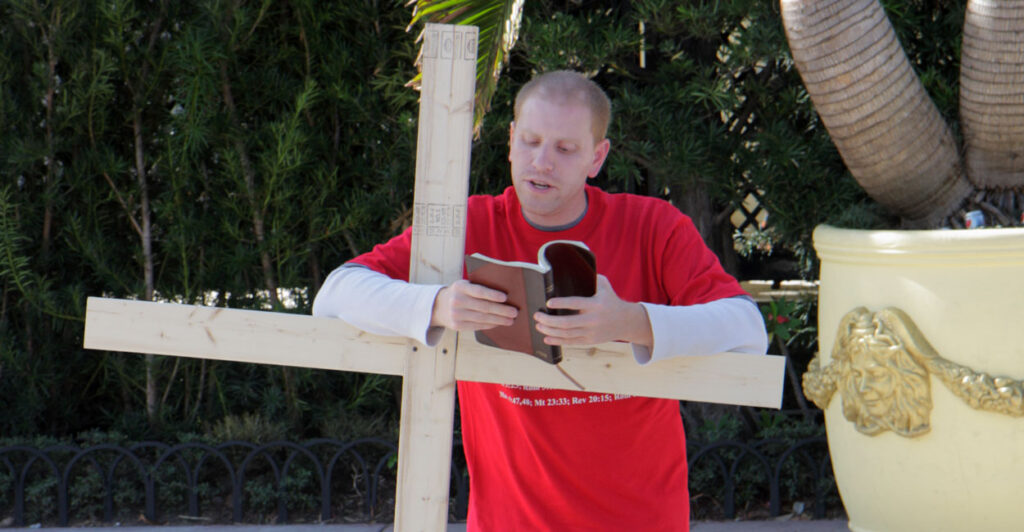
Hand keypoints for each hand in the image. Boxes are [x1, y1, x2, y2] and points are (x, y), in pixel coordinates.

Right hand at [430, 279, 517, 330]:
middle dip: (501, 310)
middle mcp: (456, 300)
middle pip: (483, 307)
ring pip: (482, 318)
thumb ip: (478, 288)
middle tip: (514, 312)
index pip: (479, 291)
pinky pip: (477, 326)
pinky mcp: (457, 326)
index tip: (505, 298)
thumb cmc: (460, 293)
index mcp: (460, 287)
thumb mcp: (464, 285)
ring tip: (510, 320)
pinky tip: (498, 324)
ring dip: (498, 320)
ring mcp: (455, 315)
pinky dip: (490, 325)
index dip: (492, 295)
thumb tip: (504, 296)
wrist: (439, 306)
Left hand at [533, 275, 652, 348]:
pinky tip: (546, 337)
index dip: (561, 304)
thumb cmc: (611, 300)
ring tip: (538, 325)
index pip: (575, 304)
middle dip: (548, 320)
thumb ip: (591, 277)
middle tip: (537, 315)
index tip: (548, 303)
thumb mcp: (604, 286)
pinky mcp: (589, 341)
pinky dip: (557, 341)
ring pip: (566, 334)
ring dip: (549, 331)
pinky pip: (570, 342)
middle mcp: (593, 320)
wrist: (626, 322)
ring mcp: (591, 332)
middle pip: (567, 323)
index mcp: (595, 305)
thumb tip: (576, 265)